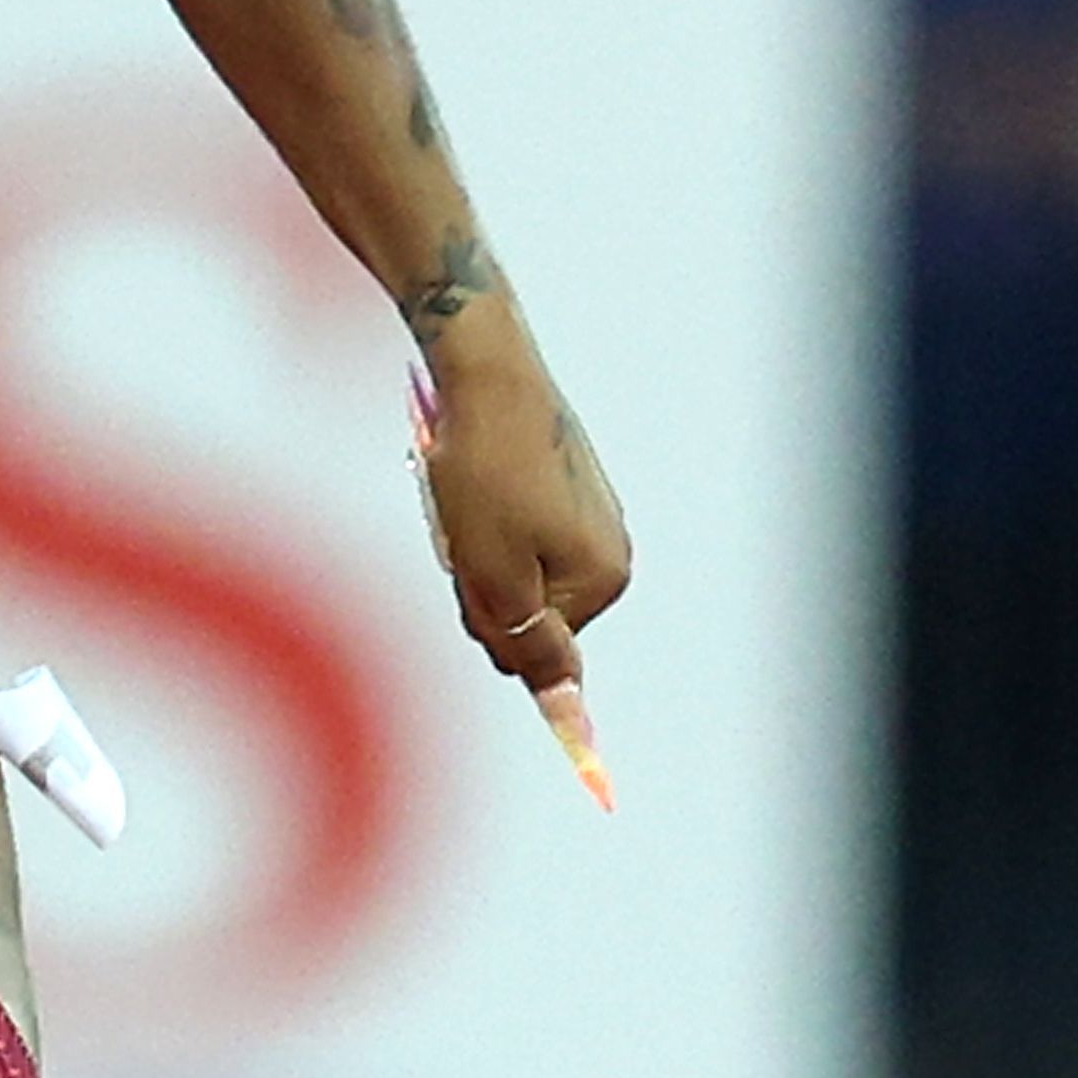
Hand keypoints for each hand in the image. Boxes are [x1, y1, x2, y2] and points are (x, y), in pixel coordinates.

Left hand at [412, 331, 630, 699]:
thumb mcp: (494, 576)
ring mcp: (592, 513)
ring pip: (515, 569)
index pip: (537, 650)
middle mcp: (612, 550)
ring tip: (467, 500)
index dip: (490, 622)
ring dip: (479, 551)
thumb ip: (529, 644)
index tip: (477, 570)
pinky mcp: (566, 481)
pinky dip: (484, 517)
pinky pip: (515, 527)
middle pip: (528, 610)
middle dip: (485, 587)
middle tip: (466, 530)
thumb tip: (565, 707)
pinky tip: (473, 479)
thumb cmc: (484, 471)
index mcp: (603, 579)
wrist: (485, 370)